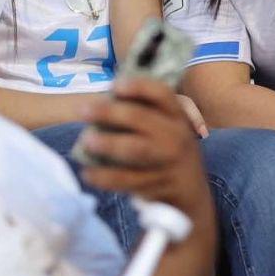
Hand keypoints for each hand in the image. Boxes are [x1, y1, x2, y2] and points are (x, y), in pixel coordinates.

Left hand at [78, 78, 212, 223]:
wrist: (191, 189)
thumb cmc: (167, 147)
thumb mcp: (166, 127)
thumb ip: (142, 114)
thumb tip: (99, 105)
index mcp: (176, 115)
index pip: (161, 94)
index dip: (138, 87)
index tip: (114, 86)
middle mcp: (175, 135)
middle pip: (141, 119)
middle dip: (109, 113)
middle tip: (83, 111)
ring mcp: (168, 161)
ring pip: (135, 150)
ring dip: (108, 144)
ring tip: (86, 141)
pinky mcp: (158, 184)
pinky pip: (128, 180)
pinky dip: (106, 177)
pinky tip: (88, 173)